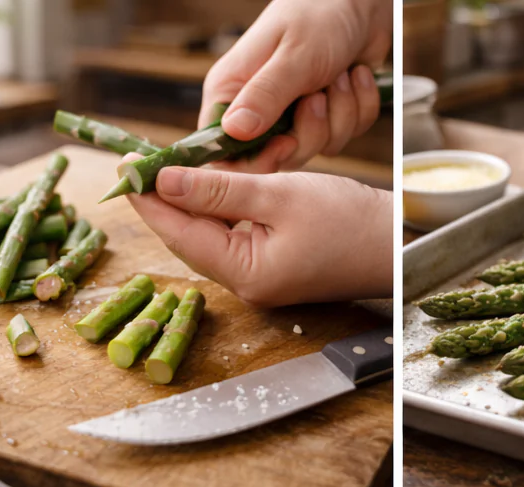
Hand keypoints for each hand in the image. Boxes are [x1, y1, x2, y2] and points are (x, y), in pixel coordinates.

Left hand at [128, 166, 391, 306]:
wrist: (397, 250)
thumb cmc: (353, 225)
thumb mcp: (281, 195)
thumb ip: (220, 189)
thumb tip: (166, 180)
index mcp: (247, 274)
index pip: (179, 234)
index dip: (149, 199)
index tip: (126, 165)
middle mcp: (248, 286)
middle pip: (188, 240)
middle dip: (163, 201)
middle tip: (141, 162)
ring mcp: (259, 282)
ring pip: (207, 239)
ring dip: (188, 205)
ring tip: (167, 169)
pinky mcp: (271, 272)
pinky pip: (230, 240)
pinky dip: (216, 213)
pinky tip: (207, 188)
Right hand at [201, 0, 390, 173]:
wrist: (363, 1)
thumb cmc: (319, 13)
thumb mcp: (292, 56)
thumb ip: (265, 96)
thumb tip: (234, 132)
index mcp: (233, 93)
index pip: (225, 152)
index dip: (255, 160)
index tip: (283, 144)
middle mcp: (260, 110)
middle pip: (279, 158)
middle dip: (310, 131)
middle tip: (317, 94)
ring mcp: (294, 116)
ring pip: (317, 149)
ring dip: (339, 113)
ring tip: (338, 75)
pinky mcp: (325, 118)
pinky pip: (345, 136)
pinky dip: (358, 107)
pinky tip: (355, 76)